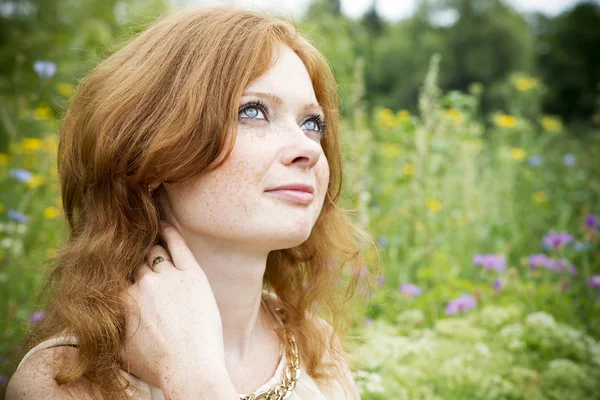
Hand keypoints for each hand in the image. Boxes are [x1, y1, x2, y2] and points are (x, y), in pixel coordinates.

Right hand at [119, 222, 226, 388]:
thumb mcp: (121, 350)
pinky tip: (166, 226)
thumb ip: (108, 328)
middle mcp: (142, 284)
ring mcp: (168, 277)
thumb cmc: (158, 366)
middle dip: (136, 260)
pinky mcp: (192, 274)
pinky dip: (170, 233)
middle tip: (140, 255)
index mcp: (121, 300)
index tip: (124, 270)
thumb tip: (96, 324)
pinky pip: (178, 245)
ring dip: (152, 246)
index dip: (121, 274)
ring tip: (151, 236)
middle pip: (135, 262)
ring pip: (154, 251)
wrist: (190, 369)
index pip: (117, 277)